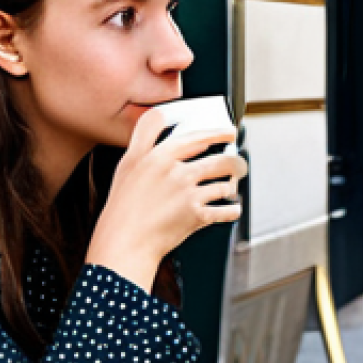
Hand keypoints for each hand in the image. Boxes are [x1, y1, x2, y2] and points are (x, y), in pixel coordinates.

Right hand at [85, 108, 247, 292]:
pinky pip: (226, 210)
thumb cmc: (123, 207)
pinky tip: (233, 208)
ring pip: (225, 184)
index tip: (228, 133)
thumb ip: (144, 137)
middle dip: (235, 161)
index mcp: (160, 156)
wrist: (124, 243)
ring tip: (231, 186)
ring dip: (232, 185)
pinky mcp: (197, 216)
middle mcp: (177, 172)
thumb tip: (160, 119)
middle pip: (219, 159)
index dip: (217, 133)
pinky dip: (233, 210)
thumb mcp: (127, 164)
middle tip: (238, 162)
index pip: (197, 136)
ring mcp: (189, 194)